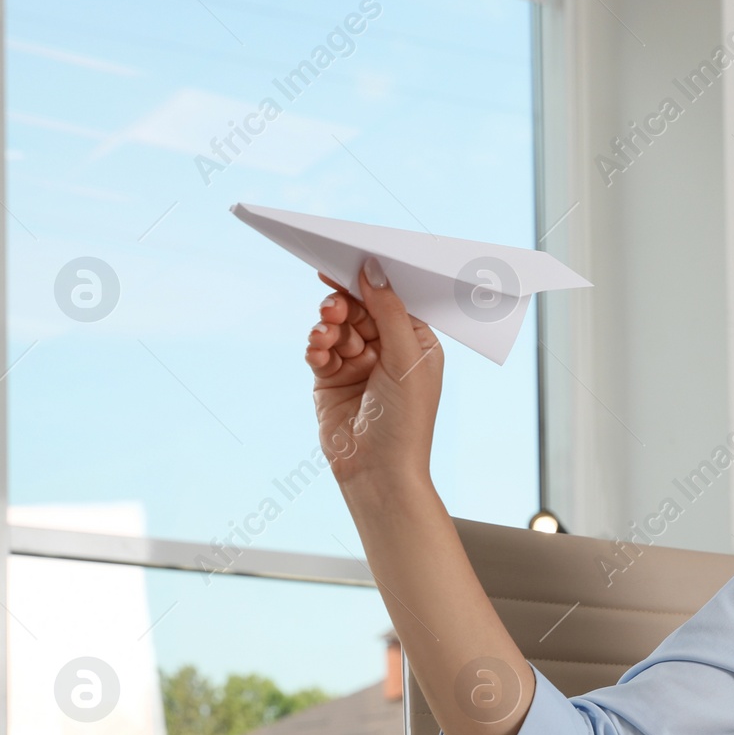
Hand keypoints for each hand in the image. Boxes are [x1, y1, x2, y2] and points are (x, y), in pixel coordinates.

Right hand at [304, 258, 442, 491]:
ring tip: (326, 336)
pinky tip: (319, 353)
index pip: (393, 300)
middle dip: (345, 305)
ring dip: (328, 327)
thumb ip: (389, 311)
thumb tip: (374, 270)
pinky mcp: (331, 380)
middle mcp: (388, 351)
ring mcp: (358, 365)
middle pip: (360, 309)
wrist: (379, 472)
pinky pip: (319, 350)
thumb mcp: (406, 359)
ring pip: (336, 327)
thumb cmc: (406, 420)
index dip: (372, 282)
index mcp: (416, 343)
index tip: (348, 262)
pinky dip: (316, 347)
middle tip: (333, 307)